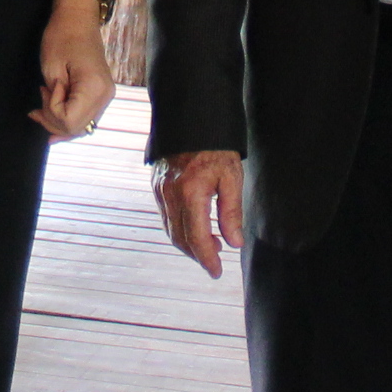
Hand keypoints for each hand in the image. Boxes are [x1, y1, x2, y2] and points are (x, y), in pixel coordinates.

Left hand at [32, 0, 112, 139]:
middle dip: (52, 120)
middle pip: (76, 129)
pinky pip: (83, 115)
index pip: (70, 122)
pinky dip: (66, 116)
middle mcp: (105, 96)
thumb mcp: (51, 70)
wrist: (78, 18)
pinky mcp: (100, 93)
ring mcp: (105, 96)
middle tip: (39, 98)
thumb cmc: (62, 37)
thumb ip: (53, 101)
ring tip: (42, 103)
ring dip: (58, 121)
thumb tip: (55, 127)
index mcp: (95, 88)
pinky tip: (51, 109)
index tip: (46, 88)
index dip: (52, 112)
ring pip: (80, 126)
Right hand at [153, 150, 245, 278]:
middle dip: (197, 255)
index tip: (216, 272)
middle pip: (180, 238)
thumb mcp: (231, 177)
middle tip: (215, 262)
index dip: (207, 259)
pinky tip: (195, 226)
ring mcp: (159, 190)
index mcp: (190, 193)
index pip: (197, 238)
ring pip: (170, 229)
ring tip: (211, 245)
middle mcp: (170, 195)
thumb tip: (234, 242)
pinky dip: (179, 228)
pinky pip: (165, 216)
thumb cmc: (215, 146)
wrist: (190, 119)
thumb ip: (231, 212)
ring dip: (188, 243)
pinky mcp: (156, 185)